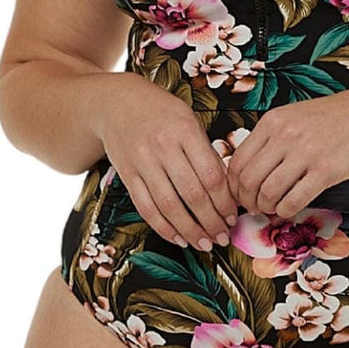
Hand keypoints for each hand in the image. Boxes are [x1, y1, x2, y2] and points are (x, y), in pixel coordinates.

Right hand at [97, 77, 237, 250]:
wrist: (115, 103)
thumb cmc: (160, 112)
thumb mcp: (189, 120)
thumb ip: (206, 151)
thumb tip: (228, 190)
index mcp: (185, 130)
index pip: (211, 175)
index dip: (225, 202)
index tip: (233, 216)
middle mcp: (163, 147)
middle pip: (192, 194)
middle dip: (211, 222)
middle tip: (223, 237)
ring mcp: (142, 162)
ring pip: (169, 206)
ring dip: (190, 231)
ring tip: (205, 244)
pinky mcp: (127, 175)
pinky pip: (146, 208)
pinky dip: (164, 228)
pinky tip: (179, 238)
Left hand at [224, 91, 348, 218]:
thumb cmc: (335, 118)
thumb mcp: (294, 117)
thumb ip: (270, 139)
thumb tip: (247, 171)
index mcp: (272, 121)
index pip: (237, 162)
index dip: (234, 186)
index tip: (241, 195)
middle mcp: (285, 135)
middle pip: (248, 181)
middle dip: (247, 201)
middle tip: (255, 208)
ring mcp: (306, 153)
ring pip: (268, 193)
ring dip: (266, 208)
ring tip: (273, 209)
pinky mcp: (326, 170)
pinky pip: (293, 201)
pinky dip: (286, 211)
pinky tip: (290, 209)